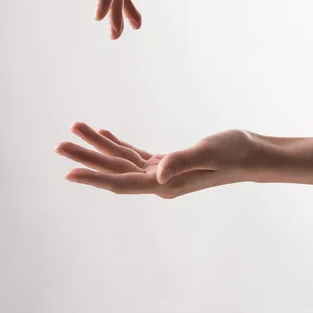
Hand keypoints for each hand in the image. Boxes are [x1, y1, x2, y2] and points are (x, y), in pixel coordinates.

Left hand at [55, 123, 253, 198]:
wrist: (252, 154)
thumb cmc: (234, 152)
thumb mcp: (208, 152)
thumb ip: (183, 161)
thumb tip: (158, 175)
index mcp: (165, 185)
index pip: (121, 183)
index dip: (93, 178)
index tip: (68, 174)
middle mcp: (159, 182)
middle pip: (114, 171)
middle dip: (86, 158)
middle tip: (60, 144)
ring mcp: (162, 173)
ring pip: (121, 161)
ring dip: (98, 146)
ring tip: (76, 128)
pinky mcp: (167, 163)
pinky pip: (135, 155)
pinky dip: (118, 144)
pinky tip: (105, 135)